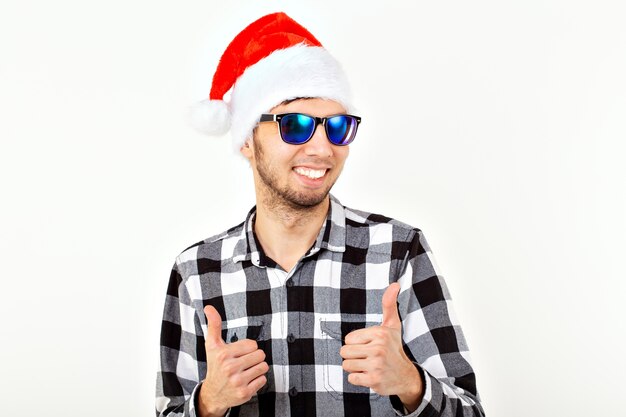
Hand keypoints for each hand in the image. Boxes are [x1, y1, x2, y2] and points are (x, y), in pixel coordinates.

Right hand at [197, 306, 268, 416]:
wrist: (213, 393)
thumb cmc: (215, 365)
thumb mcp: (213, 345)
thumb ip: (213, 325)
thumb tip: (208, 307)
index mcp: (223, 354)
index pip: (253, 344)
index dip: (248, 348)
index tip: (239, 353)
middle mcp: (230, 368)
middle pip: (260, 355)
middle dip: (254, 357)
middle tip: (243, 363)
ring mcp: (237, 382)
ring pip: (263, 367)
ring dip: (257, 368)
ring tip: (246, 371)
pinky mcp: (245, 393)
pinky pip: (263, 380)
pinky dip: (257, 380)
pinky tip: (247, 381)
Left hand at [340, 283, 423, 411]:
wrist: (406, 376)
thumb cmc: (394, 348)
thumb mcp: (392, 325)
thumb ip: (389, 304)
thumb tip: (395, 284)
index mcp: (380, 333)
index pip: (348, 339)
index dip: (355, 343)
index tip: (369, 346)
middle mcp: (379, 348)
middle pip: (344, 352)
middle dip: (353, 356)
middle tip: (367, 357)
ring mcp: (376, 365)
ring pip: (346, 365)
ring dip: (355, 368)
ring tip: (368, 366)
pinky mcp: (374, 380)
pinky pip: (351, 378)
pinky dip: (358, 379)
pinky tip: (370, 375)